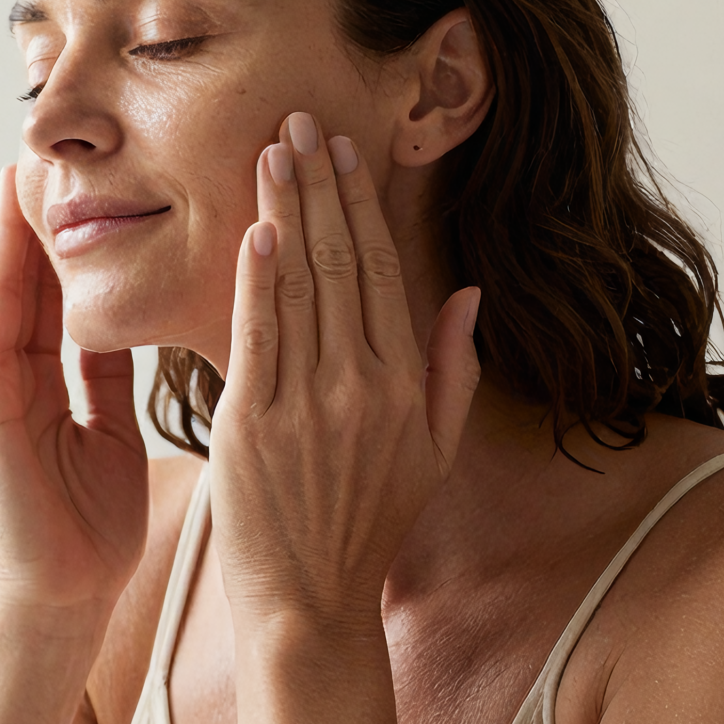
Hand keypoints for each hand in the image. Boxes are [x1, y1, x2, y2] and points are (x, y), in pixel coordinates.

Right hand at [0, 166, 147, 629]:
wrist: (66, 598)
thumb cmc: (90, 534)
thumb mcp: (115, 436)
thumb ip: (114, 382)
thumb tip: (136, 327)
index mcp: (56, 389)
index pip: (67, 301)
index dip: (77, 247)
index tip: (91, 189)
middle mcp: (18, 383)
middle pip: (33, 287)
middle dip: (39, 225)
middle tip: (47, 157)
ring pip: (1, 299)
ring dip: (0, 237)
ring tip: (5, 175)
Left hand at [209, 114, 482, 635]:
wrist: (311, 602)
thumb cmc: (365, 527)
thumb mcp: (432, 452)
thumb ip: (452, 371)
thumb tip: (469, 294)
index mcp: (406, 386)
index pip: (385, 272)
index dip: (365, 206)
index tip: (346, 152)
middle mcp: (364, 386)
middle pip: (344, 263)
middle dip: (321, 186)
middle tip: (300, 121)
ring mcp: (309, 404)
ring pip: (301, 286)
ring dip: (285, 211)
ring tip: (271, 150)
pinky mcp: (254, 424)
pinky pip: (259, 335)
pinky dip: (258, 280)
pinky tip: (256, 228)